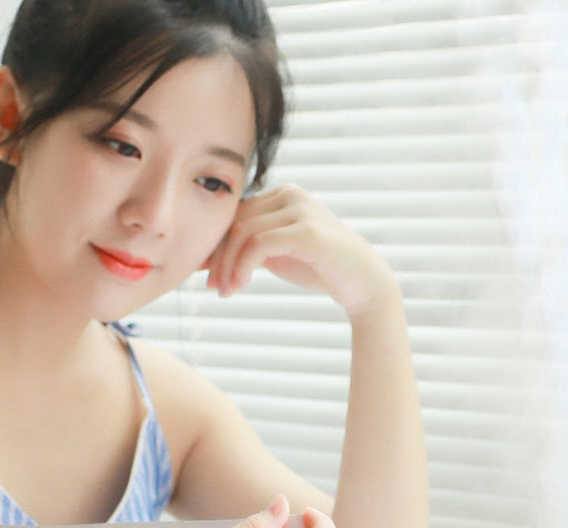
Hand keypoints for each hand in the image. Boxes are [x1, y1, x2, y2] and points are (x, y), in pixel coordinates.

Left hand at [204, 184, 399, 318]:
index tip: (206, 276)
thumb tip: (204, 258)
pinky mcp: (307, 230)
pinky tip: (240, 286)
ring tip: (227, 292)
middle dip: (217, 257)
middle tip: (213, 288)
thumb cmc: (319, 268)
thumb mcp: (276, 255)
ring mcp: (300, 209)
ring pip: (242, 232)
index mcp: (281, 195)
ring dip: (228, 266)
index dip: (214, 245)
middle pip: (234, 221)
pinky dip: (242, 266)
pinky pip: (259, 244)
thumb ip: (246, 249)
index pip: (234, 215)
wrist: (363, 282)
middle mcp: (290, 194)